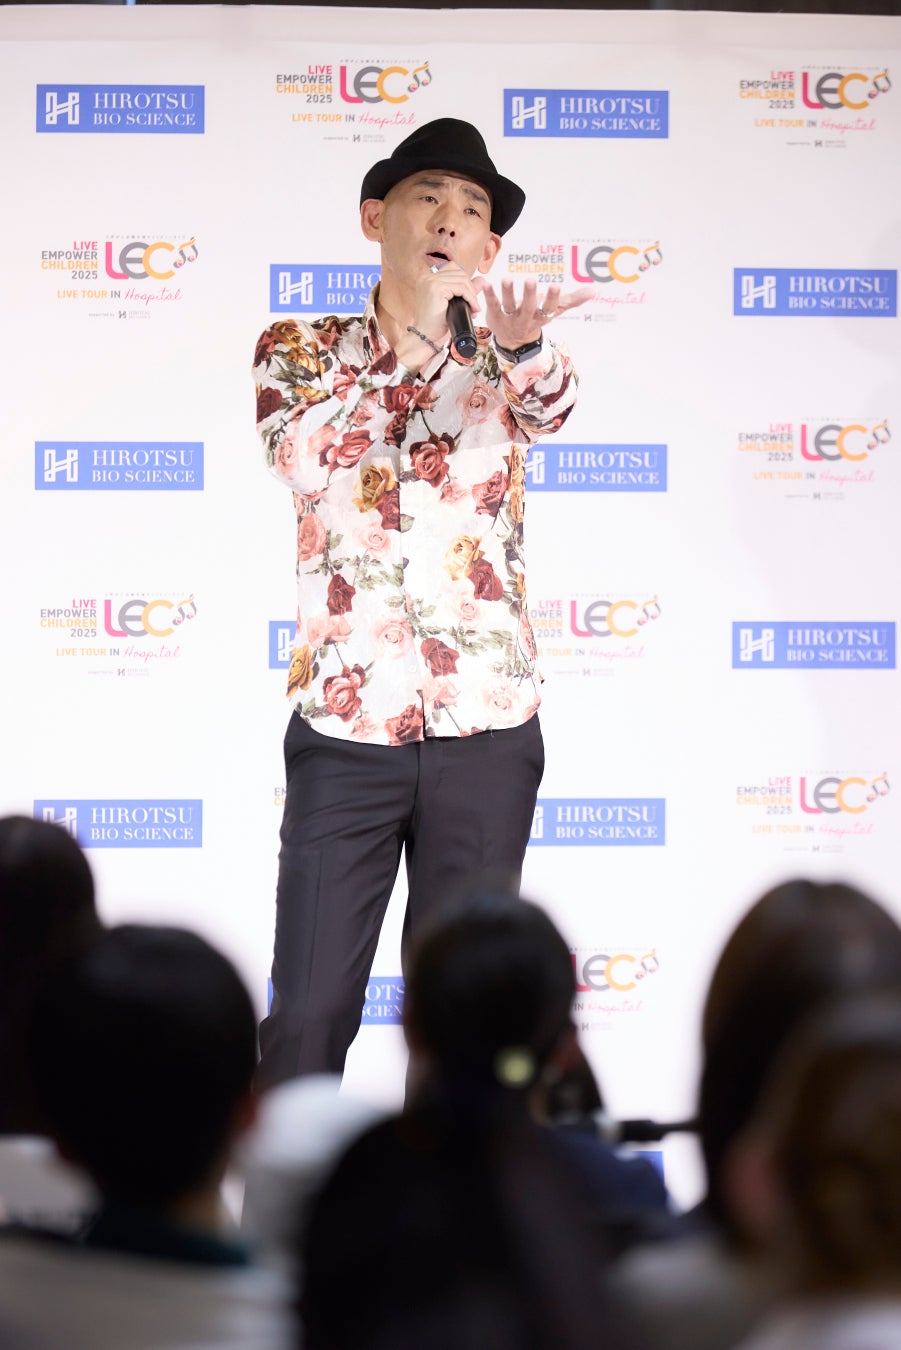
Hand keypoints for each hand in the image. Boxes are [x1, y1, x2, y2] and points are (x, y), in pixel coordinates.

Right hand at [412, 261, 481, 346]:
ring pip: (462, 280)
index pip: (452, 268)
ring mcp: (431, 281)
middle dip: (470, 288)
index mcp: (427, 278)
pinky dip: (470, 298)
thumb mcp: (451, 303)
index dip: (464, 281)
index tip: (469, 297)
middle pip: (459, 272)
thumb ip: (464, 290)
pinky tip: (472, 308)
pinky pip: (461, 288)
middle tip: (474, 305)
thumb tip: (482, 279)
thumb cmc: (436, 324)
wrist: (425, 337)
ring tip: (474, 308)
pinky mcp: (437, 288)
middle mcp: (427, 277)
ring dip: (472, 294)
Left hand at [479, 278, 595, 349]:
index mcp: (541, 316)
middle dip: (529, 295)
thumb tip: (594, 291)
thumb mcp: (554, 311)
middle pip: (528, 308)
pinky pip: (492, 305)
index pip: (549, 308)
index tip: (556, 286)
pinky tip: (487, 283)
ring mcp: (509, 318)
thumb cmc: (536, 318)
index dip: (552, 298)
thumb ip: (572, 300)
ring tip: (506, 278)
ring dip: (508, 293)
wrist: (512, 340)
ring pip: (508, 306)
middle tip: (530, 280)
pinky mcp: (495, 315)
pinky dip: (489, 295)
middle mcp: (526, 319)